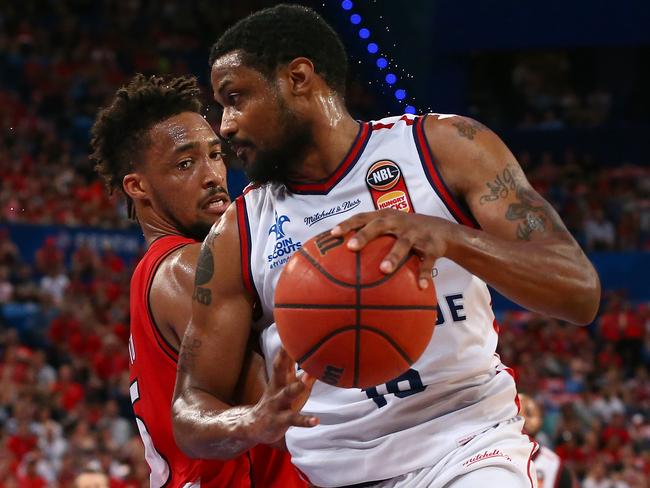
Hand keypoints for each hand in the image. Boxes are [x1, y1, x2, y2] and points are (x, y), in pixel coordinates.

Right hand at [250, 348, 317, 444]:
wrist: (254, 426)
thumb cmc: (279, 402)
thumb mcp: (292, 388)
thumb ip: (307, 376)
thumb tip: (322, 363)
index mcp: (280, 378)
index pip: (283, 358)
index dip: (288, 346)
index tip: (293, 329)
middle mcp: (277, 387)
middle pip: (278, 369)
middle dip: (284, 357)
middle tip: (290, 345)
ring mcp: (277, 403)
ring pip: (286, 394)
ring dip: (295, 388)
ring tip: (305, 384)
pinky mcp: (280, 420)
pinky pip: (293, 420)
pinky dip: (305, 420)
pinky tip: (315, 421)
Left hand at [331, 209, 454, 288]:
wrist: (441, 230)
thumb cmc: (404, 231)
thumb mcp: (388, 228)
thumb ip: (368, 238)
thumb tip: (339, 259)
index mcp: (385, 217)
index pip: (362, 217)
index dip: (347, 224)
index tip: (333, 233)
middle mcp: (399, 222)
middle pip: (379, 225)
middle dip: (365, 235)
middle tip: (351, 247)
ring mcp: (415, 233)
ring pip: (403, 244)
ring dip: (393, 256)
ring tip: (383, 270)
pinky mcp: (431, 246)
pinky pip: (427, 261)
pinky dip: (424, 273)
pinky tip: (421, 286)